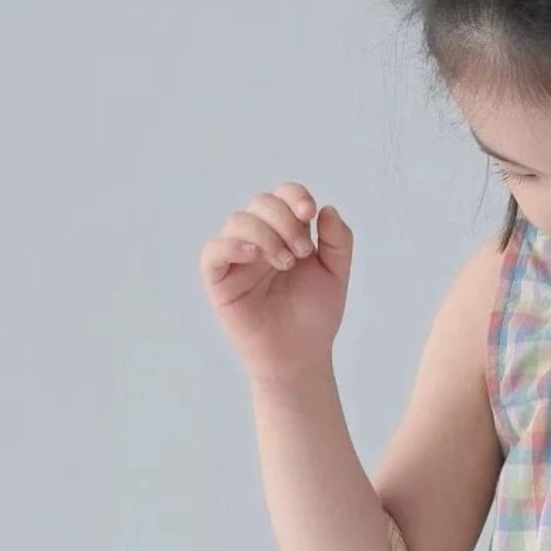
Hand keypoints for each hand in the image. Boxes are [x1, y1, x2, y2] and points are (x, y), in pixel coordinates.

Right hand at [198, 182, 353, 386]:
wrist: (301, 354)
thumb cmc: (315, 316)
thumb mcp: (336, 274)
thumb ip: (338, 240)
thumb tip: (327, 208)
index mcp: (286, 233)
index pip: (283, 196)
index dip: (294, 196)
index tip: (310, 214)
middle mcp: (259, 240)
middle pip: (260, 202)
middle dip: (284, 220)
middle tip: (302, 253)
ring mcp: (237, 258)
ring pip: (237, 221)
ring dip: (265, 235)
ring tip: (286, 263)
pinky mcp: (219, 279)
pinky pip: (212, 251)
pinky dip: (231, 245)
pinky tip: (255, 256)